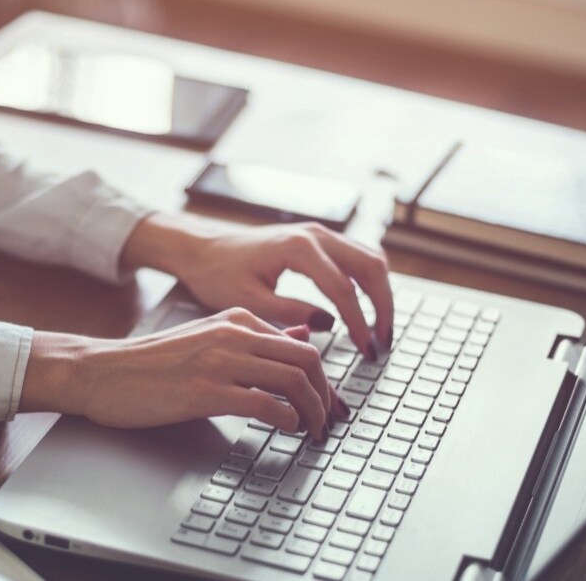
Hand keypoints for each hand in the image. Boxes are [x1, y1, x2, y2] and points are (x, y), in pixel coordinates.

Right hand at [20, 309, 347, 440]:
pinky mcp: (206, 391)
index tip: (329, 404)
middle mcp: (234, 334)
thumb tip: (303, 335)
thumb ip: (255, 339)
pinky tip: (287, 431)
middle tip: (329, 422)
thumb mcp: (209, 338)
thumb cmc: (153, 363)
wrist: (103, 372)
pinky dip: (287, 420)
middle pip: (308, 360)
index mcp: (237, 319)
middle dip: (327, 396)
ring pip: (294, 380)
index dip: (325, 379)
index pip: (302, 344)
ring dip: (312, 412)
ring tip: (312, 432)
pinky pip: (265, 404)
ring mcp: (220, 361)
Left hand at [122, 214, 393, 358]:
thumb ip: (290, 312)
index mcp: (297, 247)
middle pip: (370, 267)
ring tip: (379, 331)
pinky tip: (365, 311)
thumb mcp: (248, 301)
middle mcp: (314, 234)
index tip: (366, 350)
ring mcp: (319, 234)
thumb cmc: (217, 274)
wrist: (202, 249)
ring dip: (381, 294)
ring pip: (369, 259)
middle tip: (382, 342)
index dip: (359, 323)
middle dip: (383, 306)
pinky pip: (357, 257)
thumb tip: (329, 325)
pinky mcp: (318, 240)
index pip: (343, 288)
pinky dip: (368, 283)